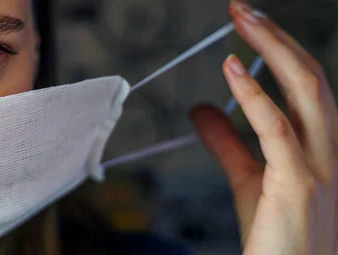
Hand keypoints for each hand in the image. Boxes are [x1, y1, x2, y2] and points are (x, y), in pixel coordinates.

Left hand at [190, 1, 336, 253]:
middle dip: (278, 37)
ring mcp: (320, 167)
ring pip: (307, 92)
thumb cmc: (277, 236)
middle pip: (312, 77)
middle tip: (242, 8)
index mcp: (321, 146)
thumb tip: (201, 109)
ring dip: (274, 48)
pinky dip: (255, 95)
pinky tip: (231, 68)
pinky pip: (279, 131)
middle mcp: (329, 151)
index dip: (279, 50)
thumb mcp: (248, 178)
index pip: (307, 85)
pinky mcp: (299, 185)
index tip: (248, 24)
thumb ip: (228, 142)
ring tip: (242, 19)